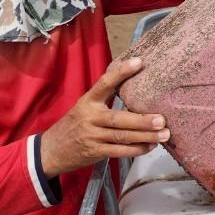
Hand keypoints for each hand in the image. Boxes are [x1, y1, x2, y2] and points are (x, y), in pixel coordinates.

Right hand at [39, 58, 169, 176]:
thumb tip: (136, 86)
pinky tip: (150, 147)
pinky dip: (136, 150)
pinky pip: (119, 151)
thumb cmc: (75, 124)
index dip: (121, 73)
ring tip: (164, 134)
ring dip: (145, 137)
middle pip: (118, 119)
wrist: (51, 150)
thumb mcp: (84, 107)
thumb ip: (105, 98)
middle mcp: (90, 117)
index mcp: (88, 101)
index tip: (139, 62)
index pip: (104, 84)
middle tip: (162, 119)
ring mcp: (92, 136)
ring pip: (122, 136)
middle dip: (142, 120)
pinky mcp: (95, 152)